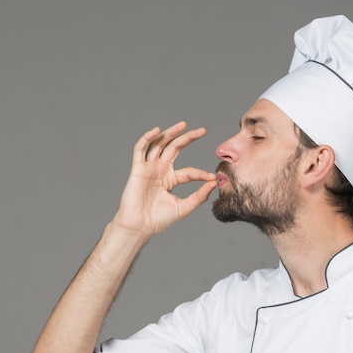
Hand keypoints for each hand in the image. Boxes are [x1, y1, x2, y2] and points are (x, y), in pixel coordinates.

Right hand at [113, 121, 217, 238]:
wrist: (140, 227)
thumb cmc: (159, 220)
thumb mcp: (184, 207)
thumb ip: (199, 196)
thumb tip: (214, 183)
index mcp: (170, 180)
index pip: (189, 171)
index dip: (200, 173)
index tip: (212, 177)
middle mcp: (160, 170)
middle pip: (174, 148)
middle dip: (188, 138)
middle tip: (203, 131)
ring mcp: (149, 168)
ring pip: (159, 144)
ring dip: (170, 133)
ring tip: (184, 124)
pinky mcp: (138, 169)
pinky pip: (140, 149)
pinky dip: (147, 138)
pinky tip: (157, 130)